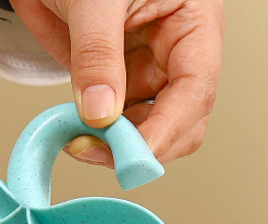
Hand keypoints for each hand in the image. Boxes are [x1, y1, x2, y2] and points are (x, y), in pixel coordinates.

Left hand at [9, 0, 224, 164]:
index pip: (196, 89)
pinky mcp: (116, 85)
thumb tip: (100, 114)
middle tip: (93, 149)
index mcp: (193, 23)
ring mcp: (145, 72)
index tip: (131, 156)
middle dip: (141, 145)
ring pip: (147, 132)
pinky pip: (115, 126)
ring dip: (115, 147)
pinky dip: (95, 138)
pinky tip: (71, 131)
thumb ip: (97, 54)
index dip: (166, 129)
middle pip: (181, 123)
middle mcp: (174, 54)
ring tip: (75, 138)